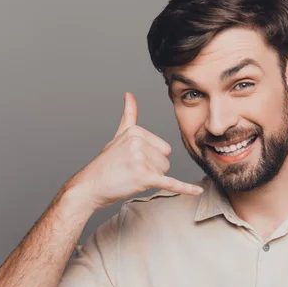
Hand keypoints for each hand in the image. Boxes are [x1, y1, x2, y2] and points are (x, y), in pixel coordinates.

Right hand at [64, 92, 202, 211]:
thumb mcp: (118, 136)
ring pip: (164, 172)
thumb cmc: (106, 164)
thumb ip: (129, 116)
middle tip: (131, 171)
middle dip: (152, 169)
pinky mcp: (144, 177)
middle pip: (166, 160)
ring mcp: (140, 159)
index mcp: (136, 131)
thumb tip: (129, 94)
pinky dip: (184, 189)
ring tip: (131, 177)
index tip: (131, 160)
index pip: (163, 148)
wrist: (89, 187)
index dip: (150, 158)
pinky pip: (170, 183)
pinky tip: (197, 192)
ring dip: (150, 178)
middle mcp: (138, 142)